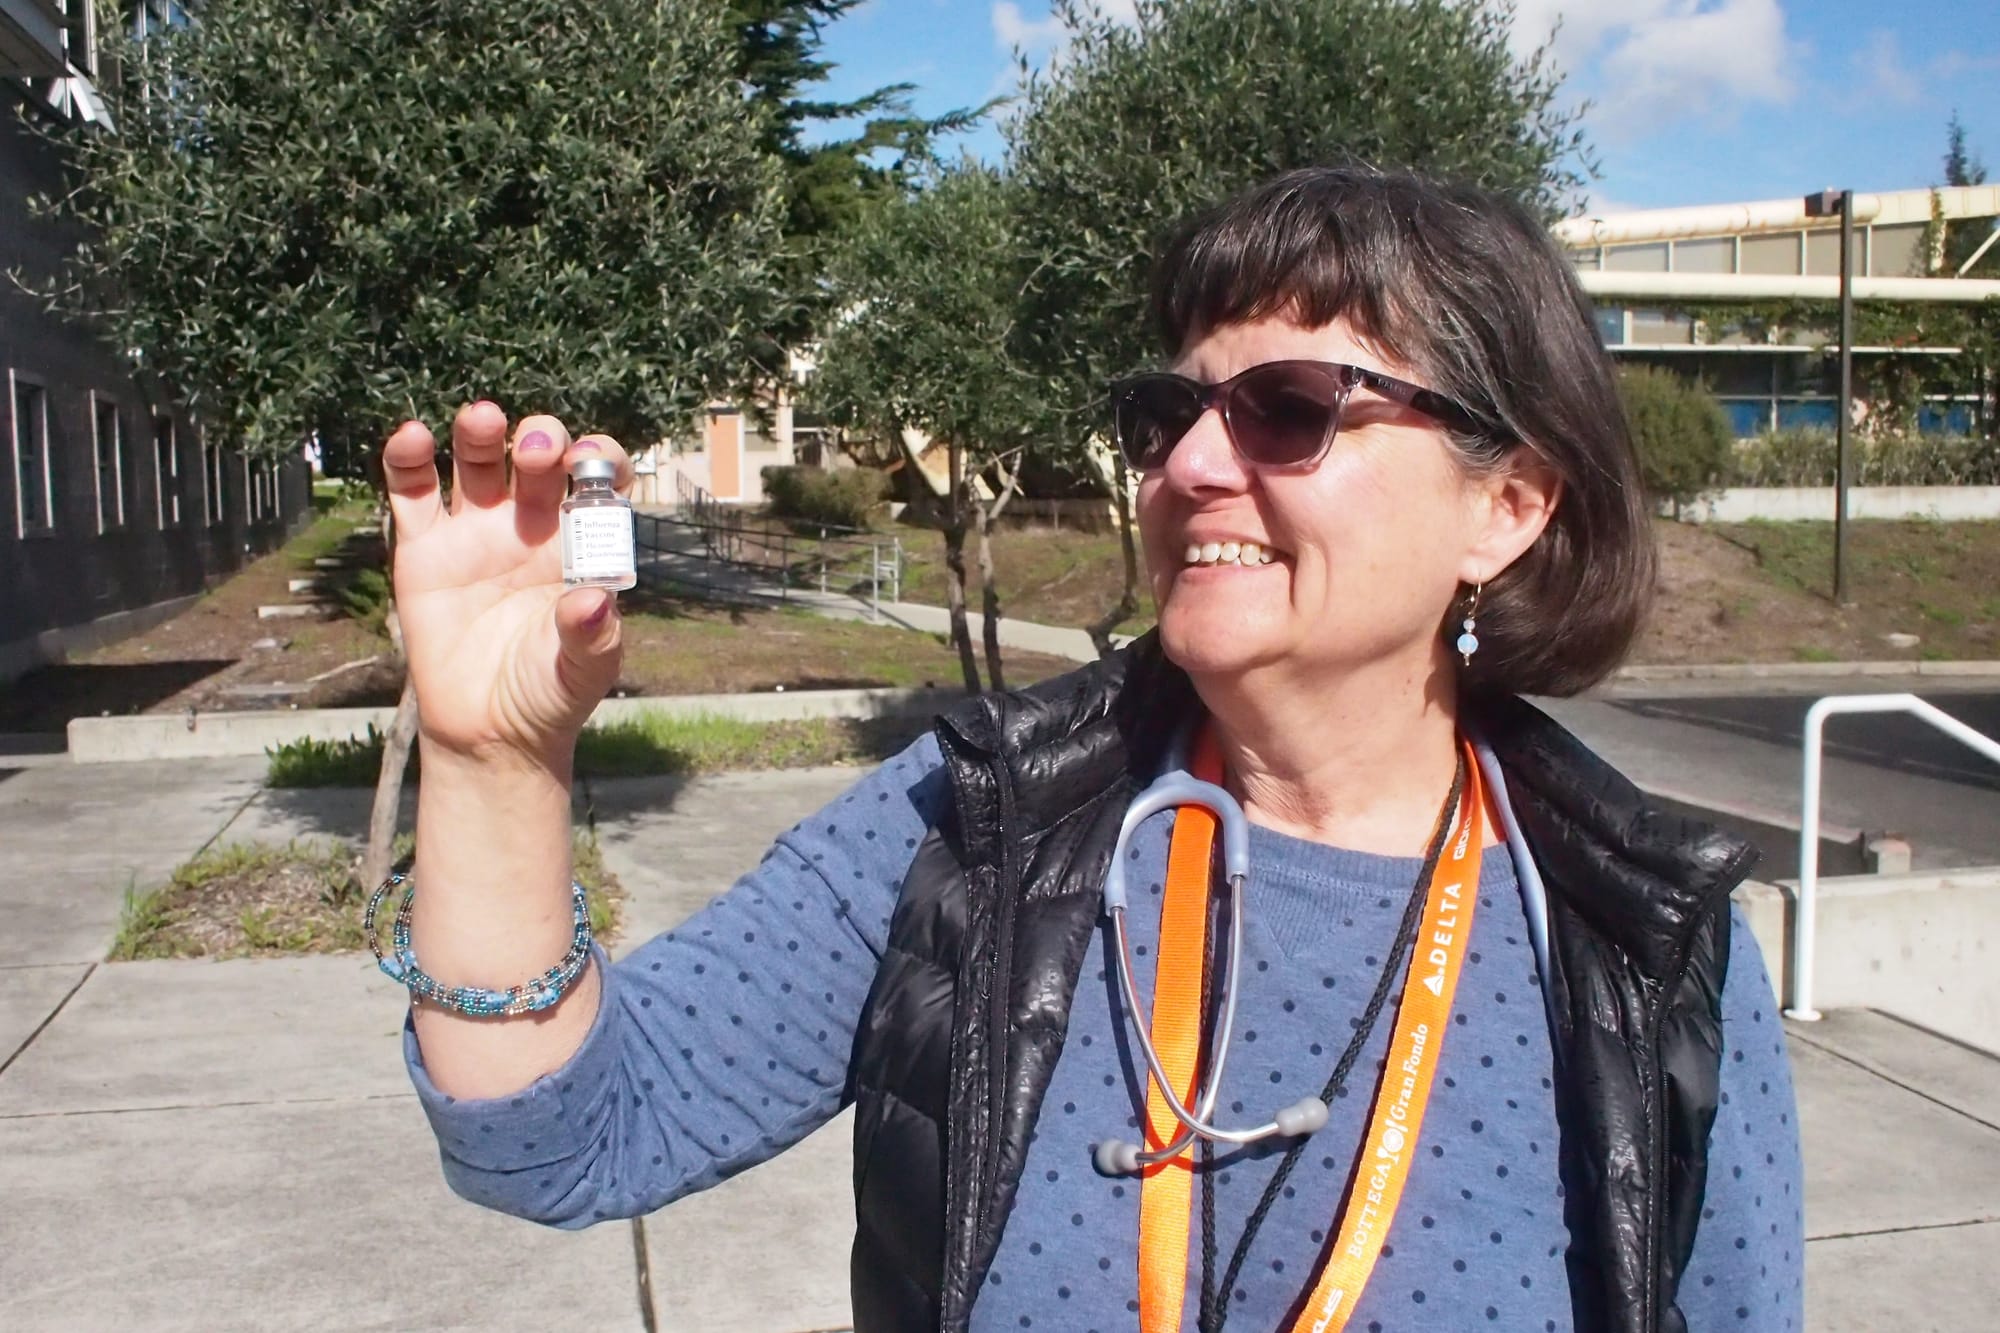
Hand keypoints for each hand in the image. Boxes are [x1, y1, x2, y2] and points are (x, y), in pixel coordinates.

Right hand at [382, 404, 632, 768]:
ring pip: (476, 460)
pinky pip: (412, 492)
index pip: (595, 479)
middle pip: (534, 458)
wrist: (490, 733)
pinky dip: (408, 458)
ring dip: (479, 432)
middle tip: (538, 451)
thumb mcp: (583, 670)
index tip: (591, 461)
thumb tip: (595, 601)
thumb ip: (592, 635)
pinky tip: (412, 437)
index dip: (597, 458)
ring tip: (481, 419)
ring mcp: (475, 532)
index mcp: (577, 542)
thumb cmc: (547, 695)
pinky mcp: (423, 549)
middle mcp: (527, 525)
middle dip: (539, 441)